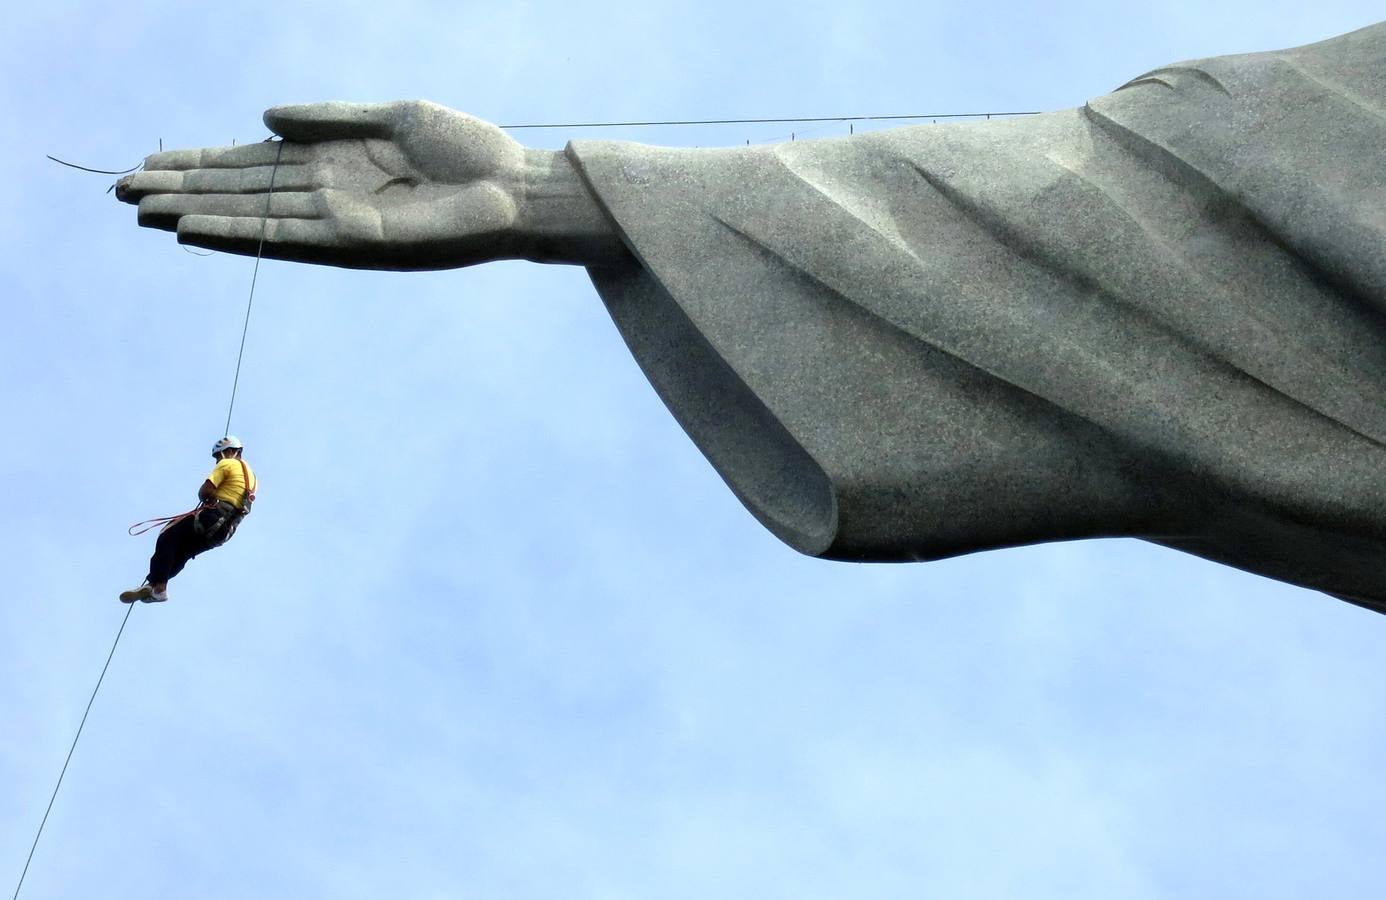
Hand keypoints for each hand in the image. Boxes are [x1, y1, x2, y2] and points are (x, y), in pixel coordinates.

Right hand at [117, 101, 533, 269]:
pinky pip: (285, 238)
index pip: (252, 164)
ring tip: (142, 210)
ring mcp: (336, 221)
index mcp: (332, 160)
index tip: (151, 162)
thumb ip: (329, 118)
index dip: (201, 162)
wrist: (516, 189)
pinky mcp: (355, 244)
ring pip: (250, 216)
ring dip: (196, 213)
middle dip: (182, 189)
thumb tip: (264, 119)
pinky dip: (240, 234)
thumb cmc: (466, 151)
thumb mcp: (392, 117)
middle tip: (120, 189)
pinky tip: (196, 229)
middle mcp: (326, 194)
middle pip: (239, 192)